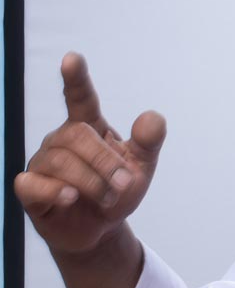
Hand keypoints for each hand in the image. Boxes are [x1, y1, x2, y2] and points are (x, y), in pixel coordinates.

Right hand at [14, 53, 165, 257]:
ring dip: (91, 181)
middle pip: (76, 135)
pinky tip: (70, 197)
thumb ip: (148, 143)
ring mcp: (42, 163)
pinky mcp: (29, 189)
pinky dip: (54, 190)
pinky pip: (31, 183)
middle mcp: (61, 140)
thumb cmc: (117, 191)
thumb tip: (153, 117)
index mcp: (89, 128)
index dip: (76, 79)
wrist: (100, 229)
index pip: (80, 98)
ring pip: (60, 161)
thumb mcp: (141, 168)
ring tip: (108, 197)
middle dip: (104, 160)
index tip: (72, 58)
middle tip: (124, 183)